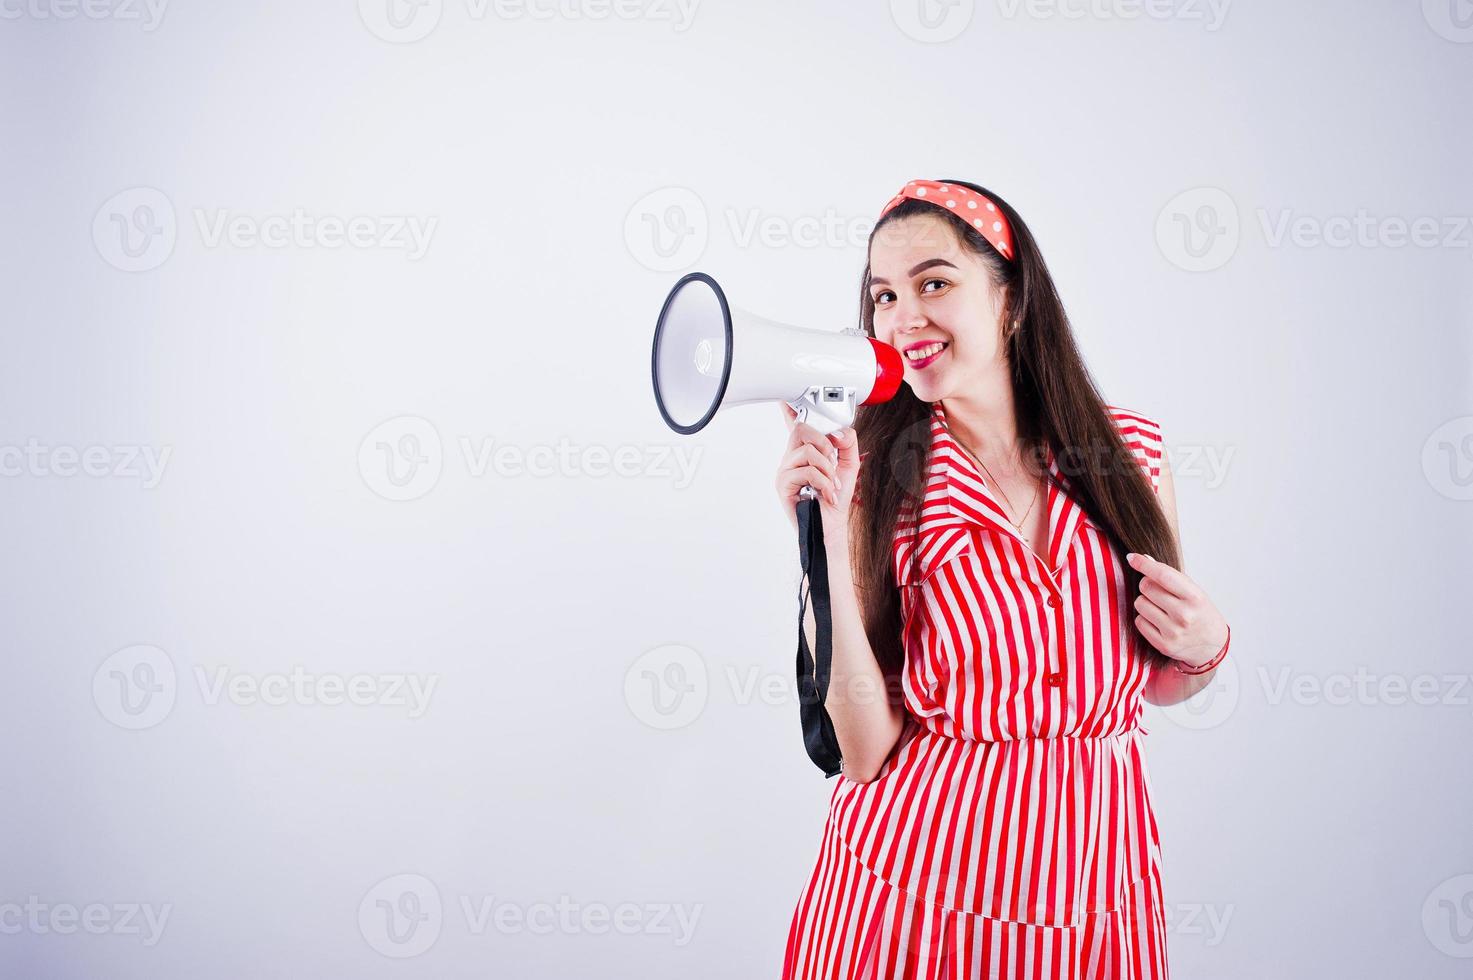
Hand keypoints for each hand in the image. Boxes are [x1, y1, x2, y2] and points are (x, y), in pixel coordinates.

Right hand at [775, 403, 859, 528]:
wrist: (831, 527)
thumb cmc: (835, 499)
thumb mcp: (849, 465)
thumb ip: (847, 442)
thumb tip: (837, 431)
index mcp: (804, 453)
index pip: (794, 426)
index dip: (790, 409)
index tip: (785, 398)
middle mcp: (791, 459)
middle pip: (801, 430)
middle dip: (824, 444)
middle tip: (832, 464)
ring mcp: (785, 471)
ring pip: (808, 451)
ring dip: (827, 470)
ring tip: (831, 485)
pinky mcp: (783, 485)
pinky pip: (807, 471)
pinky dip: (824, 483)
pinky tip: (826, 494)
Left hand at [1125, 552, 1228, 668]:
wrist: (1212, 646)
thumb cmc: (1201, 614)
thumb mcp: (1194, 592)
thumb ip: (1171, 577)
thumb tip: (1145, 559)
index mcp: (1195, 598)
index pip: (1163, 575)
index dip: (1144, 564)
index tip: (1132, 558)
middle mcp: (1184, 615)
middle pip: (1146, 587)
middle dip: (1147, 584)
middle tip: (1158, 591)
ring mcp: (1173, 632)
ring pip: (1140, 603)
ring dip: (1145, 602)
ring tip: (1160, 608)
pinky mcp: (1163, 645)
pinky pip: (1139, 621)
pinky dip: (1145, 618)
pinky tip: (1158, 621)